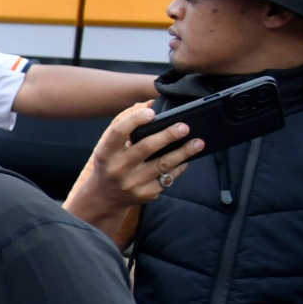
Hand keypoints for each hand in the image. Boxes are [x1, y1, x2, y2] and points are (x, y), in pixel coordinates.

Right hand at [63, 99, 201, 241]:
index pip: (118, 132)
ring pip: (163, 164)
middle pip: (146, 147)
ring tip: (198, 143)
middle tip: (184, 127)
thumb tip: (150, 106)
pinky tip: (187, 159)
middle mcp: (117, 168)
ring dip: (183, 152)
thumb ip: (126, 128)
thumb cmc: (110, 164)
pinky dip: (179, 167)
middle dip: (168, 135)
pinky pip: (168, 178)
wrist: (104, 197)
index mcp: (106, 153)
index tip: (151, 113)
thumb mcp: (109, 147)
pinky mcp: (145, 194)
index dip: (135, 120)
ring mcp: (132, 183)